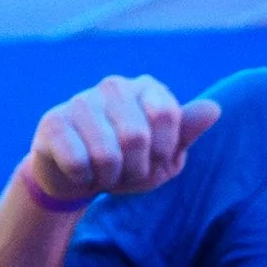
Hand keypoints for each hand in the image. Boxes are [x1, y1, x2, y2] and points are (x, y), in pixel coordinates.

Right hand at [24, 76, 219, 208]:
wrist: (77, 177)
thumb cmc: (127, 163)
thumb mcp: (163, 155)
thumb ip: (186, 132)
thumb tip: (214, 109)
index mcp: (147, 88)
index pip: (166, 116)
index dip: (162, 152)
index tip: (154, 160)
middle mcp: (114, 86)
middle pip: (136, 137)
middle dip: (134, 170)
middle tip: (125, 172)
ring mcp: (81, 100)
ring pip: (105, 154)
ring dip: (108, 178)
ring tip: (103, 173)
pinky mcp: (53, 121)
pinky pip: (77, 162)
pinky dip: (83, 180)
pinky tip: (79, 171)